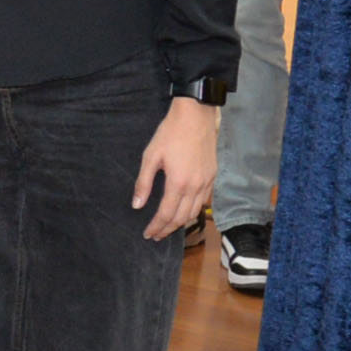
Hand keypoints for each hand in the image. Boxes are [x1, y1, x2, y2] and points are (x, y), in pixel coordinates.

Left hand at [131, 97, 218, 241]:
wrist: (196, 116)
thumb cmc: (170, 133)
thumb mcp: (150, 156)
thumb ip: (143, 183)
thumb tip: (137, 205)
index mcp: (179, 183)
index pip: (166, 214)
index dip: (156, 227)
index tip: (147, 234)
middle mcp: (196, 186)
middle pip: (182, 218)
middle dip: (168, 229)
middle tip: (156, 235)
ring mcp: (207, 182)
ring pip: (195, 212)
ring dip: (181, 223)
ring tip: (168, 227)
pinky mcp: (212, 176)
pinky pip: (204, 201)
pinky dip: (194, 211)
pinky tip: (185, 211)